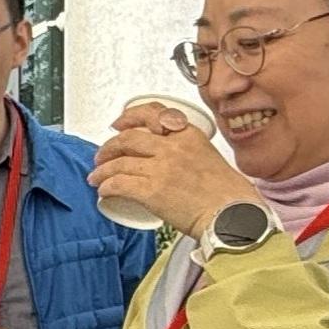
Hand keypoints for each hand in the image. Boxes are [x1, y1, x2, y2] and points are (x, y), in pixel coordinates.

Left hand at [87, 104, 258, 240]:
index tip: (119, 123)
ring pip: (119, 162)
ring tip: (96, 177)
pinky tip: (103, 191)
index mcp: (188, 135)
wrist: (232, 215)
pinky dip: (106, 186)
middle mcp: (173, 147)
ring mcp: (161, 168)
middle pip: (129, 138)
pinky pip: (119, 184)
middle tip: (101, 156)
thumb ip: (187, 153)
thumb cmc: (226, 195)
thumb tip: (168, 161)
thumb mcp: (209, 158)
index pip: (153, 113)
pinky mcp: (152, 190)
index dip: (130, 116)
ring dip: (102, 170)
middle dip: (109, 147)